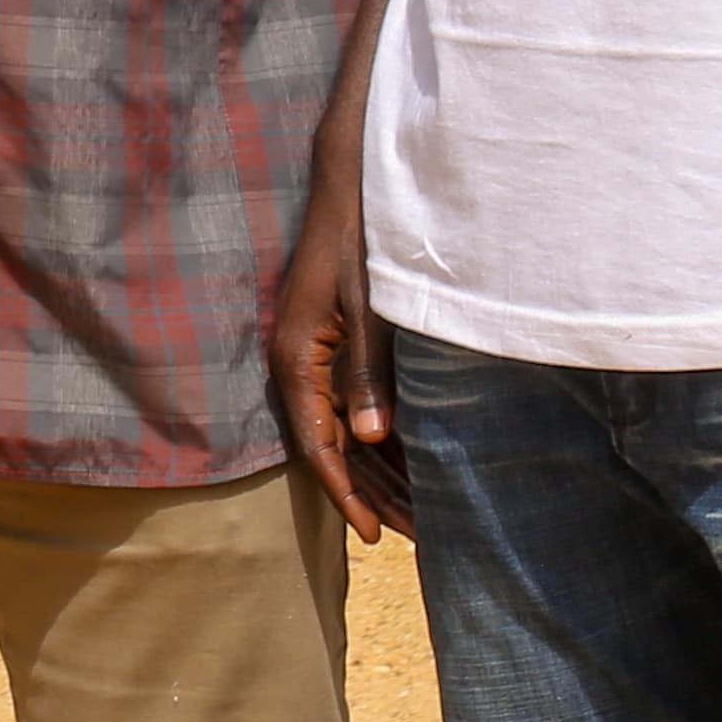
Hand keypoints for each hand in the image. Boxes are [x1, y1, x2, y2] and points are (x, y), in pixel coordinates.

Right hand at [269, 171, 406, 540]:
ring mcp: (316, 356)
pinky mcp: (334, 346)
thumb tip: (373, 438)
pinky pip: (355, 407)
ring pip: (346, 432)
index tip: (374, 535)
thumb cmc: (361, 236)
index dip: (346, 492)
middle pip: (336, 447)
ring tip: (423, 515)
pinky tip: (415, 464)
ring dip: (382, 474)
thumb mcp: (368, 303)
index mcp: (297, 357)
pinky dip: (384, 441)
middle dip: (375, 495)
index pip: (319, 442)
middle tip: (419, 538)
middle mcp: (300, 364)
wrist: (353, 183)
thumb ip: (368, 369)